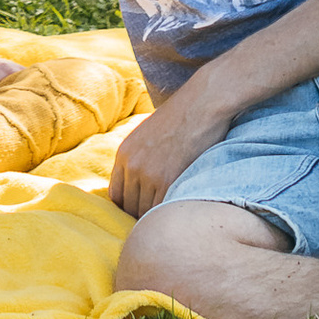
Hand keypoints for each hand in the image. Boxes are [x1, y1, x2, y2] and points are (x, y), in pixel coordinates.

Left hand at [107, 77, 236, 219]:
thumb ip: (137, 157)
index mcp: (123, 153)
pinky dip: (169, 211)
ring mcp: (149, 174)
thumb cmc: (180, 117)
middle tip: (160, 212)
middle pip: (129, 207)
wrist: (202, 104)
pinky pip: (162, 208)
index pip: (116, 196)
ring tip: (171, 211)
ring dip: (157, 213)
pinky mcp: (168, 180)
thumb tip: (138, 183)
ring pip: (145, 211)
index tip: (143, 208)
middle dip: (143, 213)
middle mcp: (132, 165)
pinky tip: (179, 206)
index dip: (128, 206)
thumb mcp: (146, 134)